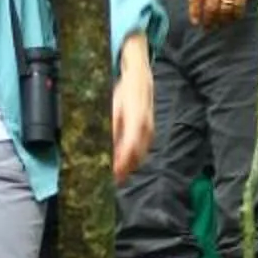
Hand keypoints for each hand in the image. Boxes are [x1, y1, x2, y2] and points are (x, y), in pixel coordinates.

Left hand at [111, 43, 155, 178]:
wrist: (140, 77)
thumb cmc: (124, 90)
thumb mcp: (112, 107)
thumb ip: (111, 128)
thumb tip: (106, 146)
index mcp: (136, 121)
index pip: (129, 149)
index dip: (121, 164)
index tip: (112, 174)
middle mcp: (146, 128)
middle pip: (137, 156)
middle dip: (125, 170)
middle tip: (112, 180)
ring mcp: (150, 129)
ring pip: (141, 154)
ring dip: (130, 166)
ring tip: (117, 175)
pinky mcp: (151, 130)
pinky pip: (144, 149)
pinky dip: (135, 158)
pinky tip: (126, 162)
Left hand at [188, 0, 256, 28]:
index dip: (195, 13)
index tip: (195, 22)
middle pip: (211, 7)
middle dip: (209, 21)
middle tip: (208, 27)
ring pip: (225, 9)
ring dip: (222, 20)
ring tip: (220, 24)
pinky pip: (239, 5)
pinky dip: (236, 14)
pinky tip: (234, 17)